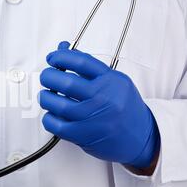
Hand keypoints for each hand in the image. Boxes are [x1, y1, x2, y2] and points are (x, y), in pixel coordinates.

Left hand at [39, 41, 159, 168]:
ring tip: (46, 95)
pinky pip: (56, 125)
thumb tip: (62, 49)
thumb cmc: (124, 108)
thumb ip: (88, 67)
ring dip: (45, 97)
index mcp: (111, 81)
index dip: (61, 56)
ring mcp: (93, 118)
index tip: (52, 58)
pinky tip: (52, 114)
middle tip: (46, 77)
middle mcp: (103, 98)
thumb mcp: (114, 81)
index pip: (80, 61)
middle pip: (66, 82)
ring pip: (57, 104)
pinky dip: (48, 118)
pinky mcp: (83, 135)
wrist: (141, 137)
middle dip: (48, 77)